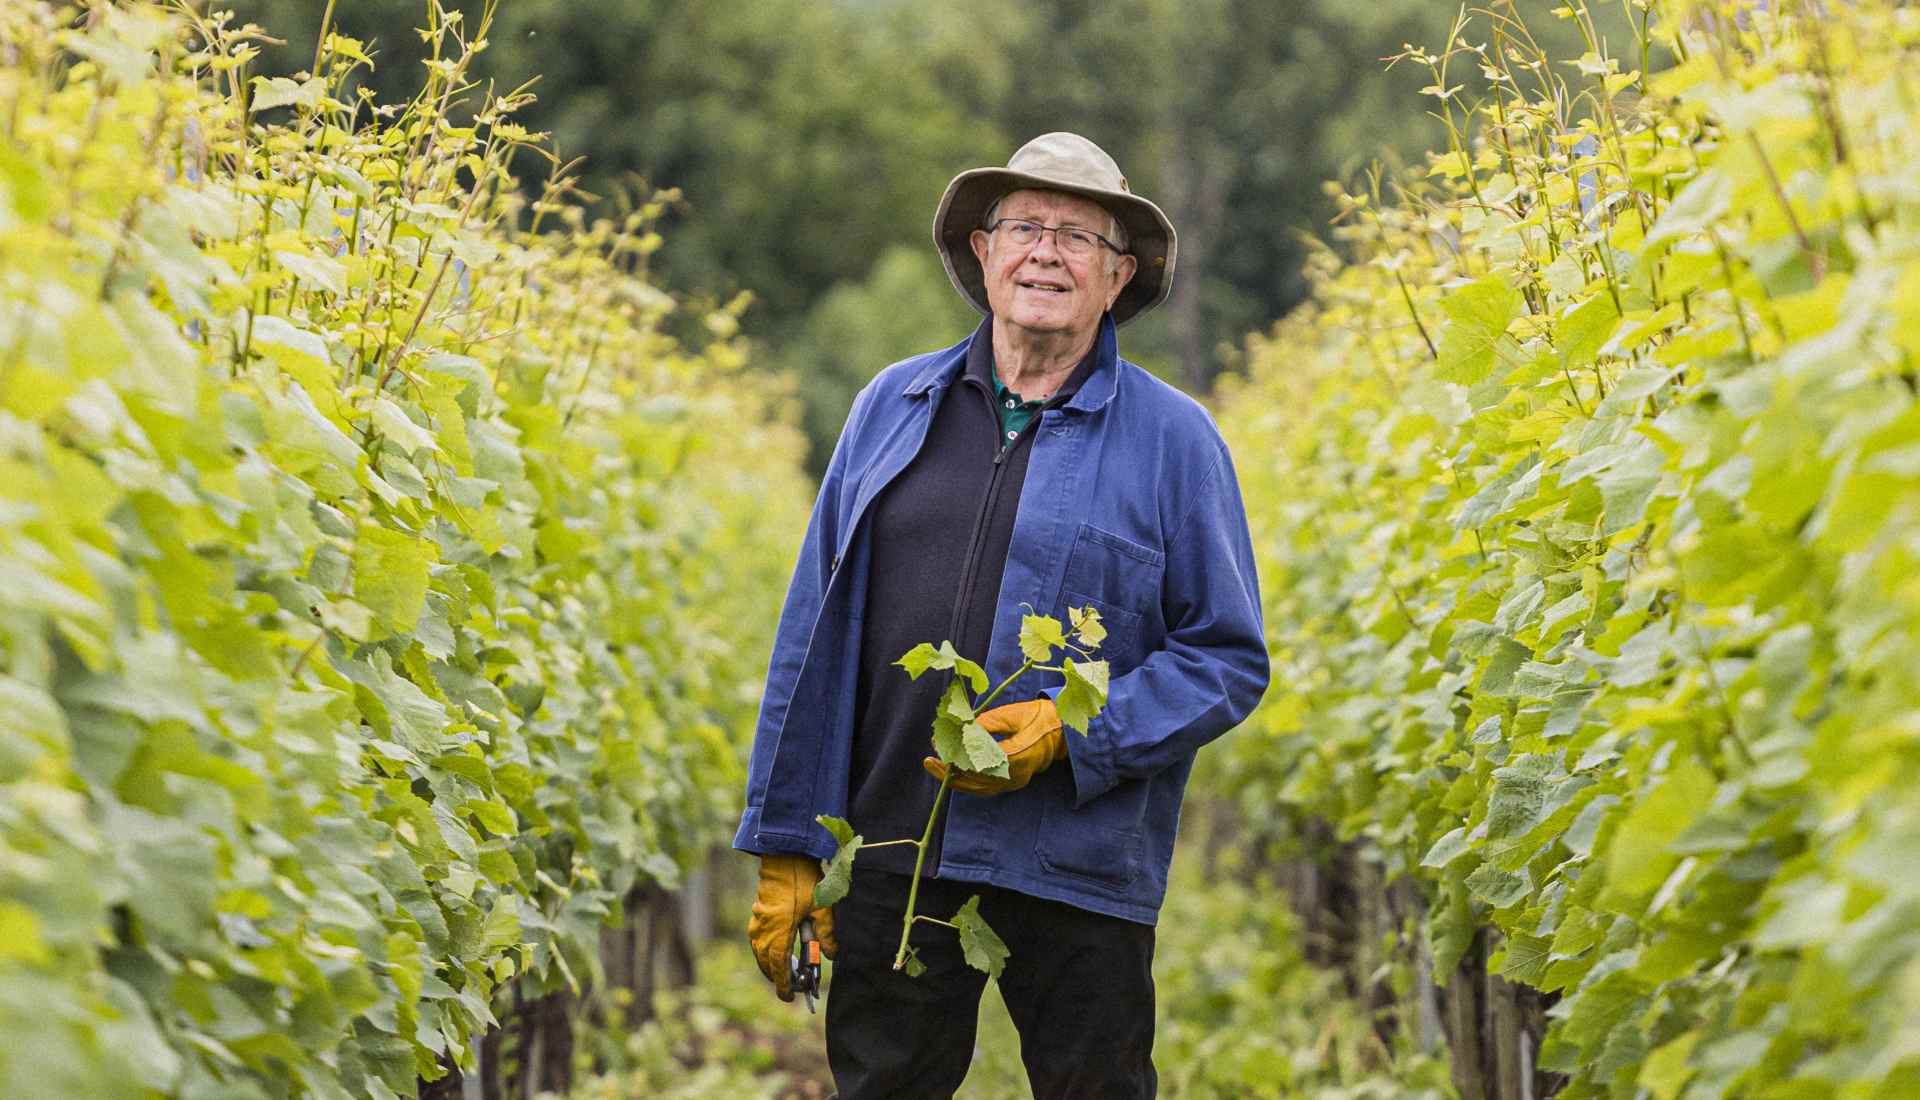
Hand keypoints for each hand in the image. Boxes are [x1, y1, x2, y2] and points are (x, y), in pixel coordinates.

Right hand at [747, 853, 837, 1000]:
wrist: (783, 855)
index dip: (784, 985)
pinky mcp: (756, 916)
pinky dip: (766, 953)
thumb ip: (826, 934)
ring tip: (787, 973)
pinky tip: (778, 952)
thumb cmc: (803, 880)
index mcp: (778, 933)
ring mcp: (756, 924)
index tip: (790, 997)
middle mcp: (762, 932)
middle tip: (795, 986)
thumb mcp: (822, 907)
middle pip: (767, 965)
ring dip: (772, 966)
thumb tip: (831, 955)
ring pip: (760, 955)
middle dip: (779, 978)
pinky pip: (757, 943)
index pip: (778, 968)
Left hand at [921, 698, 1065, 795]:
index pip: (981, 762)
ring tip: (935, 767)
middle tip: (930, 761)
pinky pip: (986, 788)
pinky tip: (952, 774)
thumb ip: (986, 723)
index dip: (958, 757)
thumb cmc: (1038, 717)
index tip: (940, 747)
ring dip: (956, 778)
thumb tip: (960, 729)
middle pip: (977, 779)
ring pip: (979, 787)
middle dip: (951, 770)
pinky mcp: (1013, 783)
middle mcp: (1016, 774)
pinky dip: (968, 782)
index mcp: (1018, 755)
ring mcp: (1015, 782)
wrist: (1062, 732)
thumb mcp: (1012, 714)